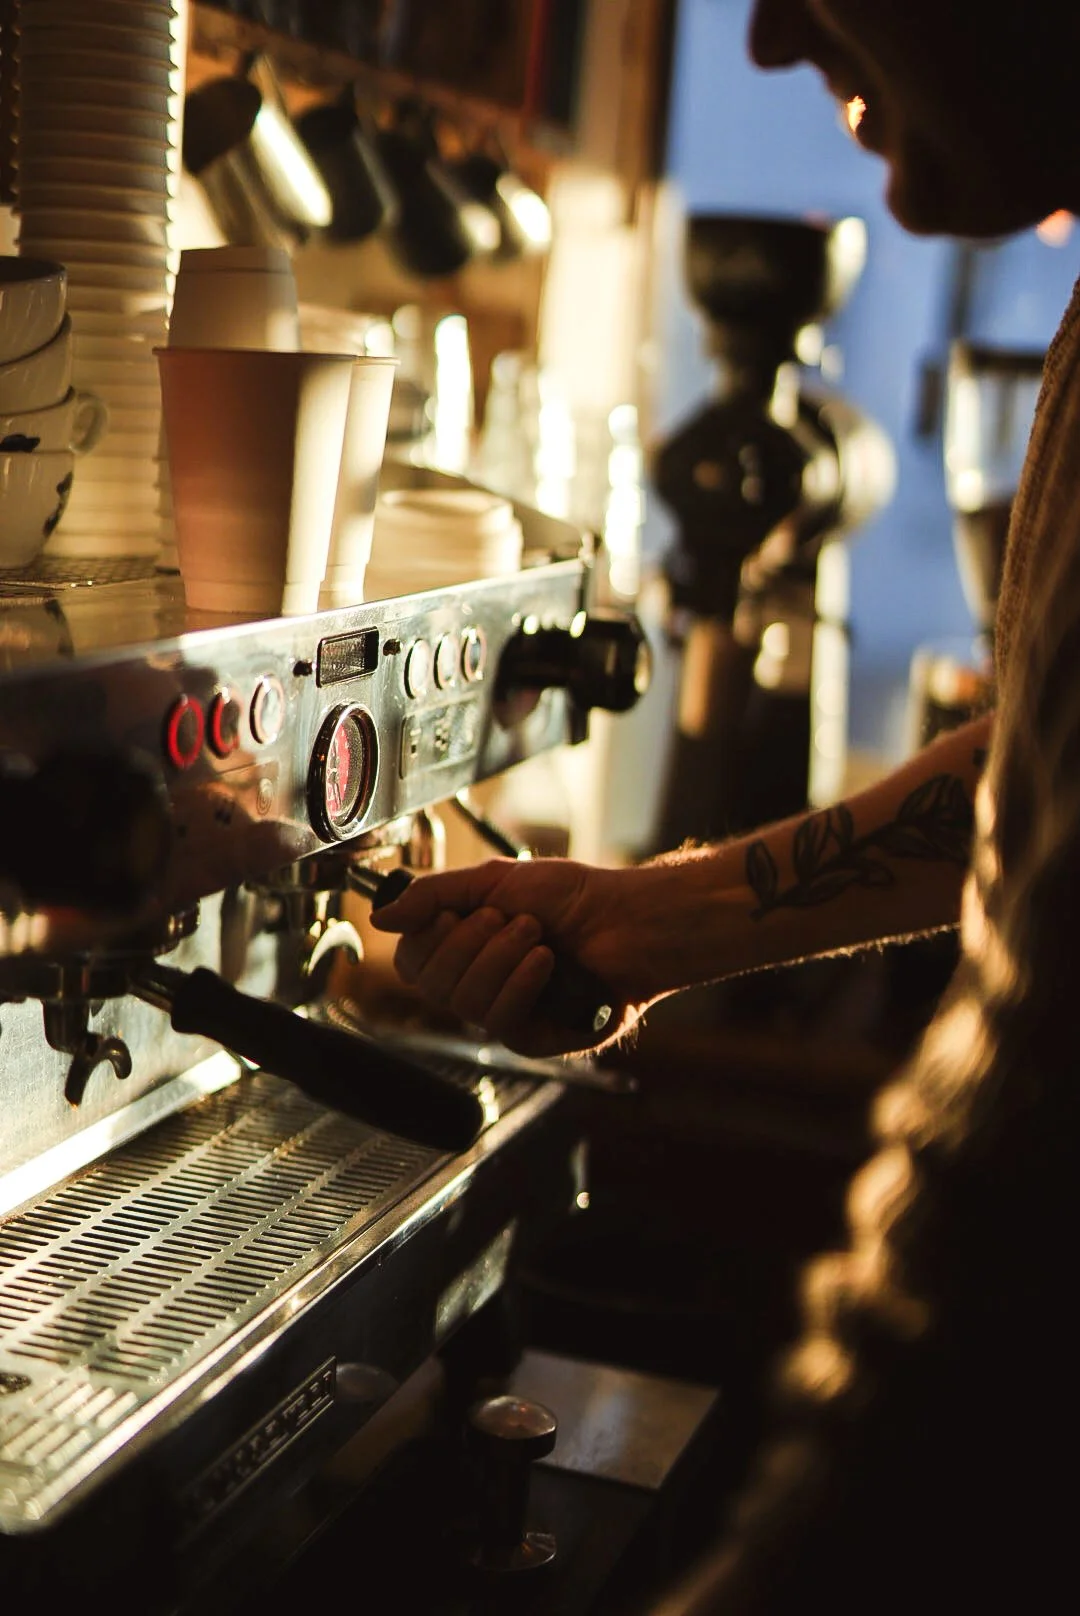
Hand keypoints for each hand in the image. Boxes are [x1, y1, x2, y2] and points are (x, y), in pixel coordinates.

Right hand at [369, 856, 675, 1056]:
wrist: (626, 920)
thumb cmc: (571, 899)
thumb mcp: (493, 881)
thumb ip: (432, 896)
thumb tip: (380, 917)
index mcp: (461, 948)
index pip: (410, 960)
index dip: (429, 937)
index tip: (458, 913)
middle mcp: (476, 984)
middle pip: (433, 983)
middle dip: (474, 941)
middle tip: (516, 920)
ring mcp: (501, 1013)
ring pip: (466, 1001)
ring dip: (503, 957)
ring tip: (537, 936)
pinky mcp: (531, 1038)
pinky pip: (500, 1020)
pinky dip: (522, 982)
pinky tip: (547, 964)